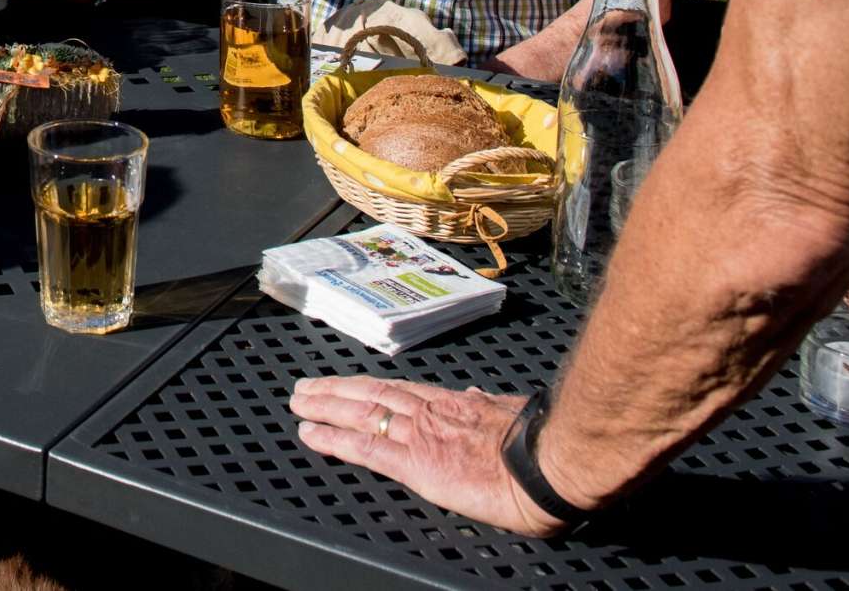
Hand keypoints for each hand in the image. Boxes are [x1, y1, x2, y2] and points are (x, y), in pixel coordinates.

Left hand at [288, 377, 566, 537]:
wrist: (550, 464)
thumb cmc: (542, 444)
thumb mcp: (511, 413)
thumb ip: (486, 406)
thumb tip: (472, 395)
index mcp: (455, 403)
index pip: (400, 391)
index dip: (368, 387)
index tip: (346, 384)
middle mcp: (431, 412)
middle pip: (372, 395)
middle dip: (335, 391)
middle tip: (305, 388)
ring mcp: (420, 436)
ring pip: (361, 414)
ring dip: (324, 408)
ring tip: (298, 405)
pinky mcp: (417, 464)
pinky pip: (366, 448)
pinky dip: (334, 440)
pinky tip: (311, 435)